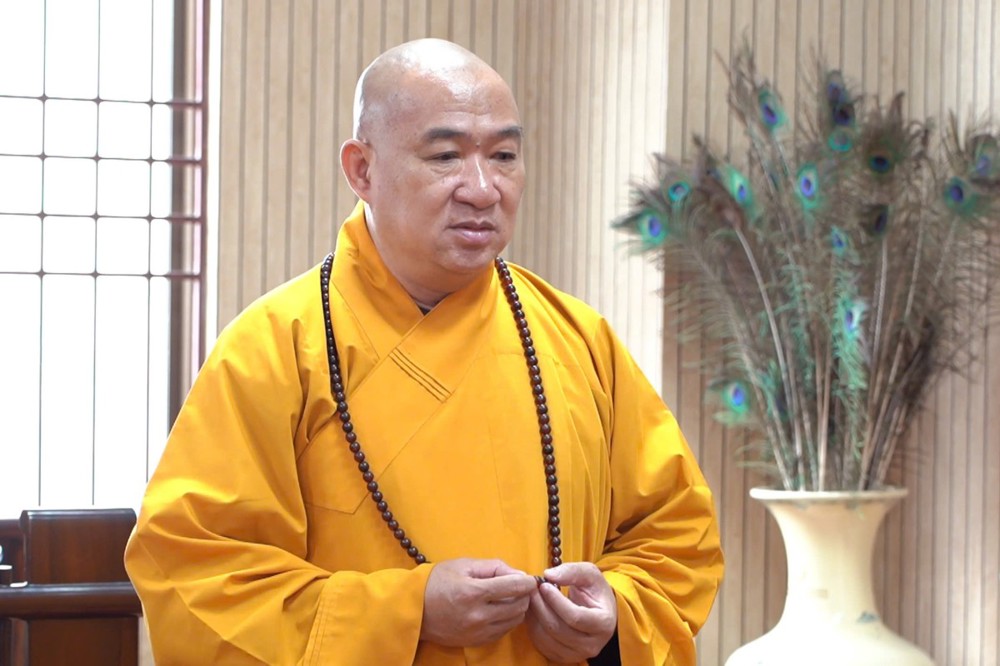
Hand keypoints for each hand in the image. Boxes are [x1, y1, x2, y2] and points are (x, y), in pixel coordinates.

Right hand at [420, 558, 537, 646]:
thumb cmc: (437, 582)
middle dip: (524, 595)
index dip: (528, 582)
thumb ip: (493, 567)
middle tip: (520, 586)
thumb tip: (518, 575)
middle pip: (519, 606)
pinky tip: (500, 609)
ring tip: (510, 597)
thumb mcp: (463, 565)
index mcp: (473, 592)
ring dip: (518, 608)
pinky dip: (508, 619)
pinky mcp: (476, 641)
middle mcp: (477, 615)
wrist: (415, 610)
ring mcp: (478, 631)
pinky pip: (504, 631)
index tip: (532, 579)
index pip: (514, 587)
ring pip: (514, 620)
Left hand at [525, 562, 617, 662]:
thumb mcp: (589, 573)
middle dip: (541, 607)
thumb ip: (571, 571)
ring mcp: (578, 654)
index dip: (555, 601)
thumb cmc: (594, 590)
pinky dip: (533, 628)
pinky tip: (533, 612)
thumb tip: (549, 575)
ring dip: (534, 617)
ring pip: (547, 639)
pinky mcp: (564, 657)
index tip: (544, 585)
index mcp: (604, 623)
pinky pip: (542, 646)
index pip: (574, 617)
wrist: (598, 610)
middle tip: (532, 590)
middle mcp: (593, 644)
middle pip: (558, 629)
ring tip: (531, 599)